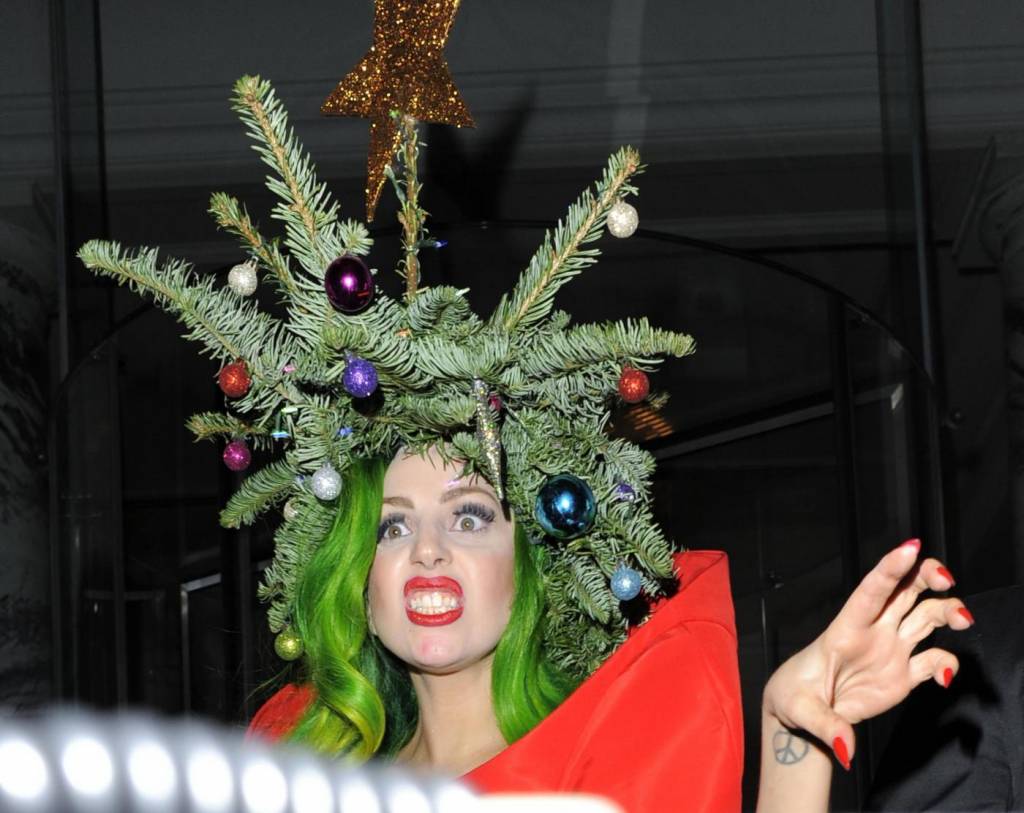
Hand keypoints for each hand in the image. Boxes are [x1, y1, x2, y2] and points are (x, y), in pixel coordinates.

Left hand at [761, 539, 972, 770]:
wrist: (804, 717)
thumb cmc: (794, 699)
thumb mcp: (801, 710)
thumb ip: (826, 725)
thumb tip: (846, 746)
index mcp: (844, 630)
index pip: (870, 591)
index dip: (891, 568)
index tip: (912, 547)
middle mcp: (872, 632)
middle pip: (904, 591)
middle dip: (926, 576)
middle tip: (946, 578)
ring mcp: (890, 650)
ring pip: (925, 616)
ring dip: (948, 611)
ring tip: (965, 621)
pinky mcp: (903, 673)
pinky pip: (933, 659)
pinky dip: (948, 663)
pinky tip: (945, 677)